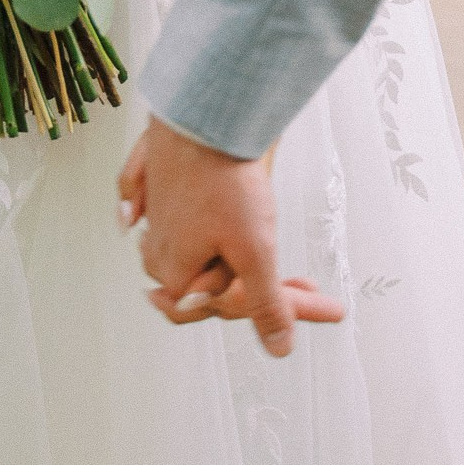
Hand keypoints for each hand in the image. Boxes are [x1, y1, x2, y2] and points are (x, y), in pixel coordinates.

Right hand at [119, 118, 343, 359]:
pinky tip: (157, 215)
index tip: (314, 297)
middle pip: (199, 279)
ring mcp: (151, 210)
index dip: (266, 309)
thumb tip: (278, 348)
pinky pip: (149, 202)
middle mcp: (156, 244)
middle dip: (247, 282)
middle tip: (300, 281)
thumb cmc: (223, 181)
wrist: (203, 116)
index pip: (218, 308)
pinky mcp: (152, 177)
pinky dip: (160, 213)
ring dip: (213, 255)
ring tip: (252, 253)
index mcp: (174, 270)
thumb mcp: (256, 250)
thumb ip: (264, 303)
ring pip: (179, 246)